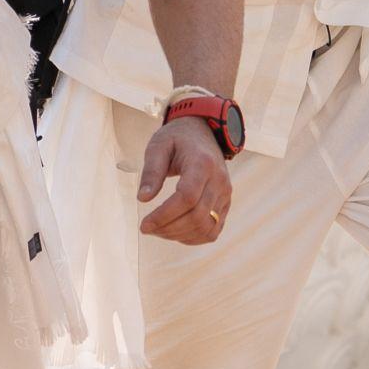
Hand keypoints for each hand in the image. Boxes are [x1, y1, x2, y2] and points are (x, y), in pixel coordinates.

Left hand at [137, 115, 232, 245]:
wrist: (203, 131)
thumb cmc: (177, 138)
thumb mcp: (158, 145)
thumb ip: (151, 171)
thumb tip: (143, 199)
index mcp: (202, 163)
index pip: (187, 198)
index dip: (165, 215)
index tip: (144, 224)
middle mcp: (219, 180)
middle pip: (197, 216)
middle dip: (168, 228)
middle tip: (147, 229)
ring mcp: (225, 193)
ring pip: (206, 227)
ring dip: (179, 235)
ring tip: (158, 230)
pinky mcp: (225, 203)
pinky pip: (213, 230)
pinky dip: (193, 237)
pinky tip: (175, 232)